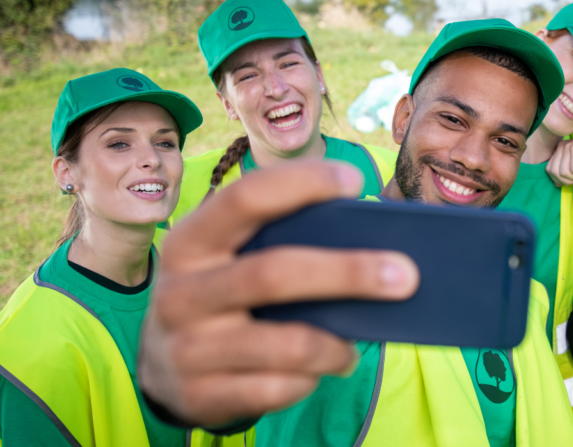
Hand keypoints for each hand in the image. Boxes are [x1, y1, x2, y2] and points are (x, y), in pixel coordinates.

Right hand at [138, 161, 418, 425]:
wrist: (163, 367)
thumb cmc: (225, 294)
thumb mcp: (233, 259)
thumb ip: (281, 242)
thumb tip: (374, 242)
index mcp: (191, 240)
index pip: (246, 197)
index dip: (302, 183)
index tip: (356, 180)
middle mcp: (179, 291)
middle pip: (274, 272)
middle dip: (348, 272)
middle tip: (407, 275)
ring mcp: (185, 347)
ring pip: (286, 343)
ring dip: (337, 342)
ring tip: (363, 337)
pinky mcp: (198, 394)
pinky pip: (276, 388)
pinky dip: (312, 378)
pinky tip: (326, 366)